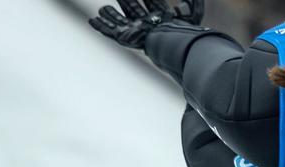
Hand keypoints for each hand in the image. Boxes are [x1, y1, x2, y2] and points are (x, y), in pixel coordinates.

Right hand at [88, 0, 203, 48]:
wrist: (173, 45)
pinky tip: (92, 20)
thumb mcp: (191, 14)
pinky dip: (101, 26)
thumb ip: (193, 4)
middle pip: (133, 9)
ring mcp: (135, 31)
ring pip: (119, 20)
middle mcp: (146, 24)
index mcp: (161, 17)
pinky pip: (109, 32)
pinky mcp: (125, 38)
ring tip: (103, 9)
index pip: (152, 3)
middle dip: (127, 1)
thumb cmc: (184, 33)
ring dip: (110, 14)